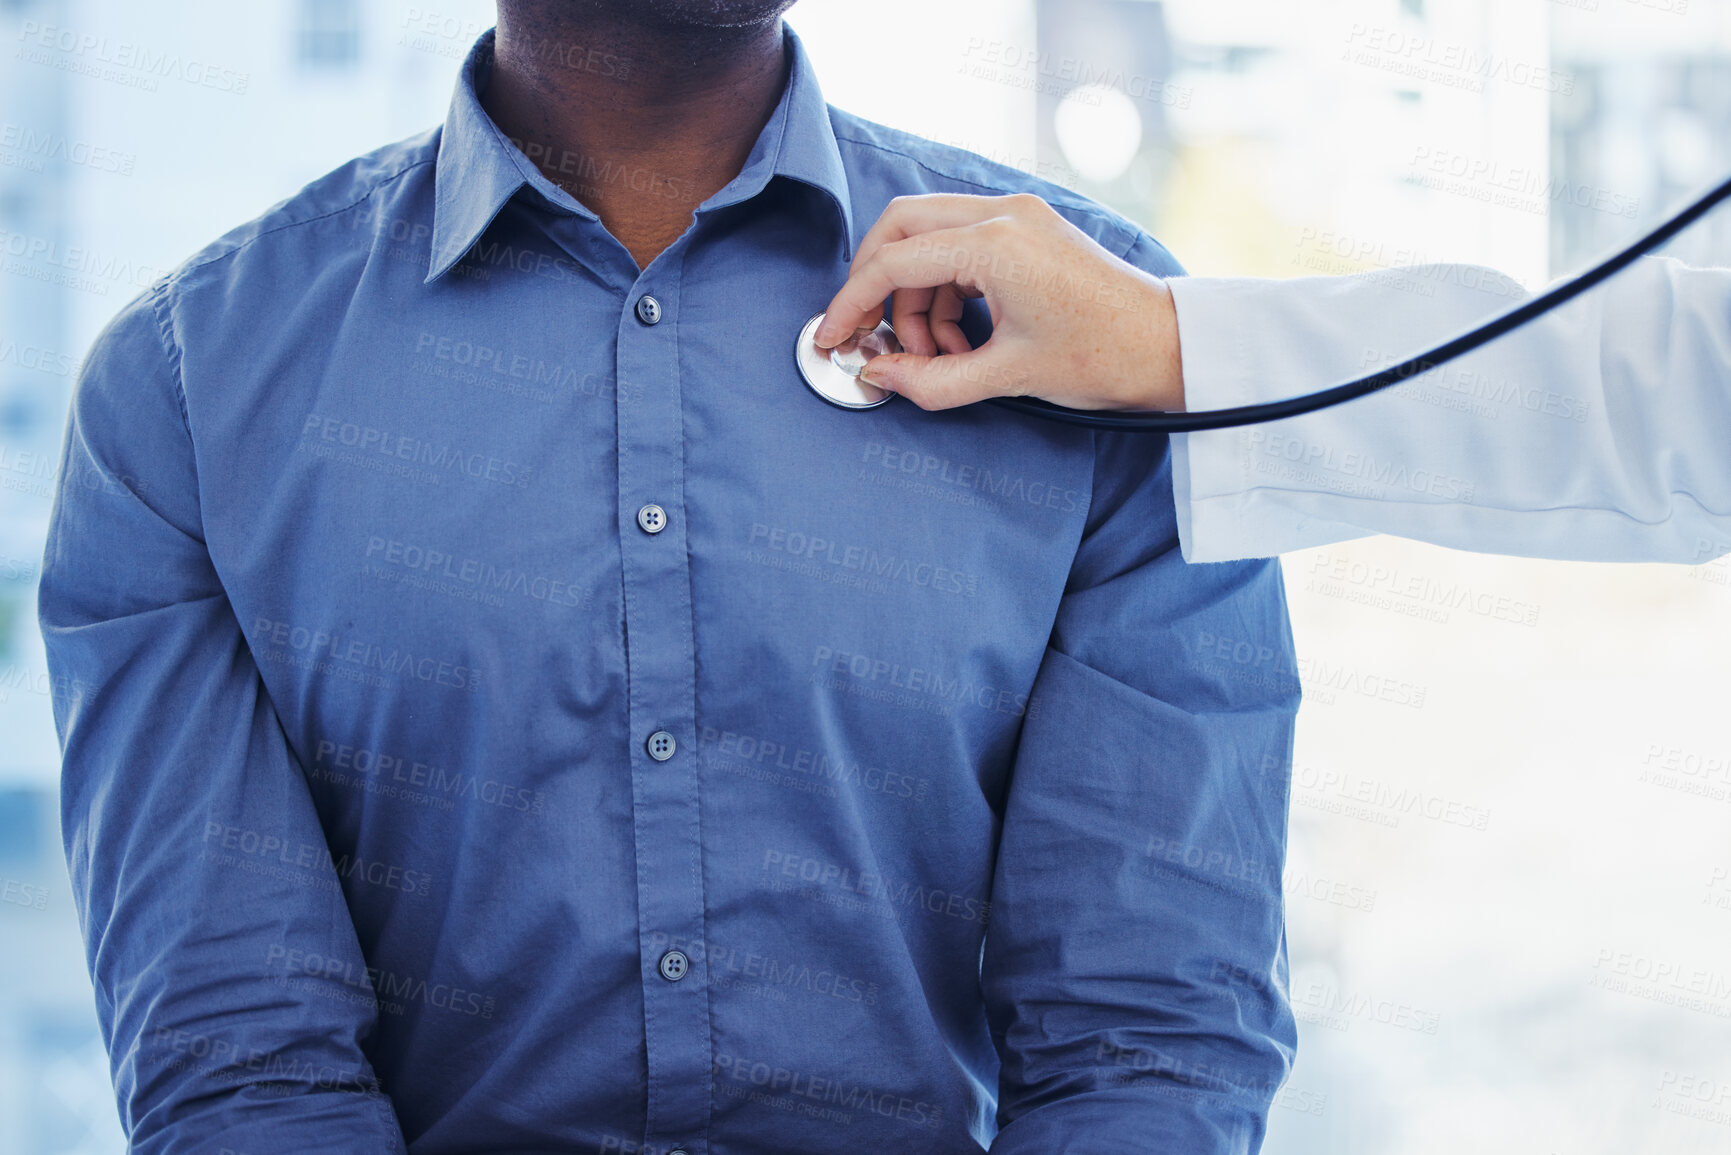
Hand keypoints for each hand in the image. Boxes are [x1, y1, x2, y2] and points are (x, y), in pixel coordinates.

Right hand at [813, 193, 1184, 411]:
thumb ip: (932, 380)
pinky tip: (965, 340)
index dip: (852, 303)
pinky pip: (960, 247)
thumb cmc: (1105, 357)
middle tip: (872, 336)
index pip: (894, 262)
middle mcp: (1003, 214)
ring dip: (919, 299)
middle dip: (877, 285)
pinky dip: (947, 291)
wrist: (1169, 347)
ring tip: (942, 357)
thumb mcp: (1007, 377)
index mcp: (996, 243)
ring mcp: (1017, 215)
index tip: (832, 337)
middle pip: (901, 228)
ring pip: (929, 240)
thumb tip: (879, 376)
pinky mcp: (1027, 228)